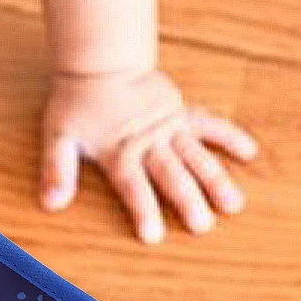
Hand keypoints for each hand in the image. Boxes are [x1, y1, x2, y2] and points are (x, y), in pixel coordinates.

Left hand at [40, 69, 257, 243]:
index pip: (133, 187)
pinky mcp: (182, 113)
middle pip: (171, 175)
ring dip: (216, 179)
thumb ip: (57, 170)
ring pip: (197, 156)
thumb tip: (51, 203)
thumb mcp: (58, 136)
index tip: (153, 236)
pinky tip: (249, 153)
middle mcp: (149, 143)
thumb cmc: (77, 105)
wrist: (99, 65)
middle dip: (188, 201)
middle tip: (203, 226)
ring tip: (234, 204)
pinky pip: (209, 124)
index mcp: (120, 153)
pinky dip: (229, 135)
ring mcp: (169, 127)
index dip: (143, 211)